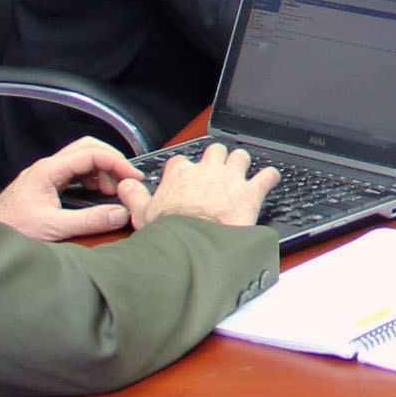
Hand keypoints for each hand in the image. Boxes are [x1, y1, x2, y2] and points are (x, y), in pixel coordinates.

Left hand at [0, 137, 140, 240]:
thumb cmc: (11, 229)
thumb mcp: (53, 228)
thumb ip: (89, 221)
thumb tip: (120, 214)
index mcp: (48, 170)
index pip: (91, 153)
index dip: (117, 162)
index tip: (133, 177)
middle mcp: (48, 167)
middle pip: (88, 148)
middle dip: (112, 162)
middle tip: (126, 181)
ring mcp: (47, 174)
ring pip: (83, 158)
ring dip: (102, 171)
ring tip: (112, 192)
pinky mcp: (47, 184)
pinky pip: (76, 172)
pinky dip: (93, 179)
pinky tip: (97, 195)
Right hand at [123, 142, 278, 230]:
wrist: (194, 246)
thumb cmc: (169, 233)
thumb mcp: (142, 214)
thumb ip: (134, 196)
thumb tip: (125, 186)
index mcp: (181, 174)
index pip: (182, 161)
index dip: (186, 169)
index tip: (187, 178)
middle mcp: (207, 170)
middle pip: (215, 150)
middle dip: (218, 158)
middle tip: (218, 171)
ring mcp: (230, 179)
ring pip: (240, 156)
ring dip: (242, 163)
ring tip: (242, 172)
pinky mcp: (250, 192)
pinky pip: (267, 175)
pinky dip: (270, 177)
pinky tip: (270, 180)